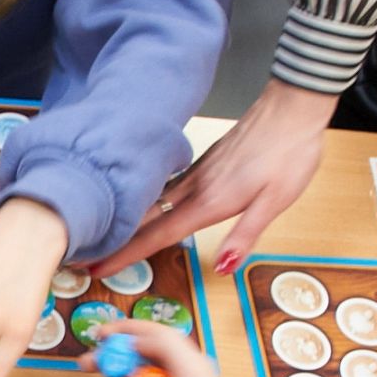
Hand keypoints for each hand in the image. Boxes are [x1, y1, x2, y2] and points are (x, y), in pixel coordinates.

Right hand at [118, 79, 332, 270]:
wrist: (292, 108)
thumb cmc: (288, 152)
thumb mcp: (275, 201)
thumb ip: (244, 235)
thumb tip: (223, 267)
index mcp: (210, 201)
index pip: (159, 235)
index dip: (127, 253)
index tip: (98, 267)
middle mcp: (196, 186)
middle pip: (145, 219)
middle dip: (114, 240)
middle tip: (84, 257)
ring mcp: (196, 173)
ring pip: (150, 202)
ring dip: (124, 221)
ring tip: (102, 236)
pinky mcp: (203, 163)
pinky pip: (163, 188)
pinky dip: (144, 202)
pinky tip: (140, 206)